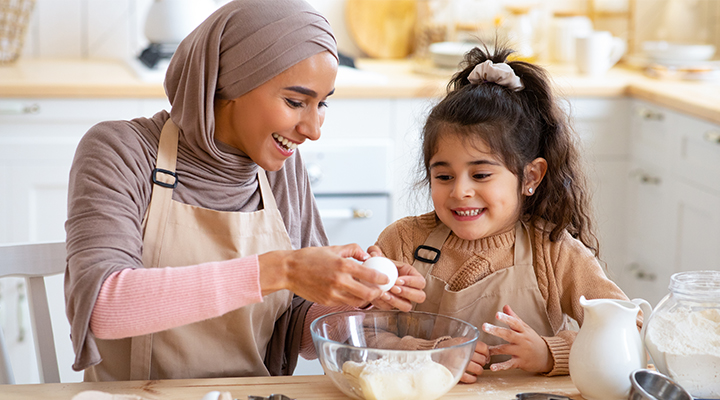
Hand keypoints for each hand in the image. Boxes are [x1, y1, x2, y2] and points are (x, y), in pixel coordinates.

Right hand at [258, 244, 385, 306]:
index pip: (370, 274)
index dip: (382, 279)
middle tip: (381, 291)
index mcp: (342, 265)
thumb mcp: (333, 248)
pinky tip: (354, 296)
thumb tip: (366, 256)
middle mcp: (339, 281)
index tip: (388, 280)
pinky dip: (352, 301)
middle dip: (377, 294)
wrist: (288, 270)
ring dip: (365, 299)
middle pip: (367, 293)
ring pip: (357, 302)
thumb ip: (352, 250)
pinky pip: (345, 304)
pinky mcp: (326, 301)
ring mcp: (333, 293)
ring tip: (369, 294)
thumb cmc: (309, 258)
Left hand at [364, 245, 425, 310]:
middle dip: (407, 293)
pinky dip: (386, 304)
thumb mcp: (377, 257)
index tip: (397, 280)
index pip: (420, 281)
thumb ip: (375, 252)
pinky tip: (378, 297)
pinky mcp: (394, 306)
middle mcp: (411, 289)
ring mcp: (403, 299)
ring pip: (408, 306)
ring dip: (397, 301)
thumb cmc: (380, 266)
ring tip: (385, 294)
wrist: (370, 278)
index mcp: (412, 275)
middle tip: (393, 288)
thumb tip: (373, 253)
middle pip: (420, 296)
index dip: (411, 282)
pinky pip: (394, 309)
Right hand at [436, 339, 488, 382]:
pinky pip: (470, 378)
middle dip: (482, 362)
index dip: (487, 353)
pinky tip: (471, 375)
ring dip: (479, 370)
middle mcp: (463, 352)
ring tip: (475, 369)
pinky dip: (473, 378)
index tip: (486, 356)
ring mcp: (460, 363)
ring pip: (479, 369)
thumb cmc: (451, 347)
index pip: (484, 348)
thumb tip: (488, 354)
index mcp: (465, 342)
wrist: (436, 353)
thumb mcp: (462, 341)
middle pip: (482, 359)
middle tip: (478, 362)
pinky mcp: (457, 373)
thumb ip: (474, 344)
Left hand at [482, 305, 552, 373]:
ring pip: (506, 349)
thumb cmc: (532, 340)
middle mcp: (522, 340)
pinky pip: (509, 364)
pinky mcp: (520, 363)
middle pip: (509, 335)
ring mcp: (521, 352)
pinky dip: (501, 366)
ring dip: (494, 349)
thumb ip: (514, 317)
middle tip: (484, 326)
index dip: (506, 318)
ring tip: (484, 348)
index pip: (515, 323)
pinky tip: (492, 367)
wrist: (546, 356)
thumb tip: (505, 306)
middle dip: (496, 331)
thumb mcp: (525, 328)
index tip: (497, 314)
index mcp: (523, 330)